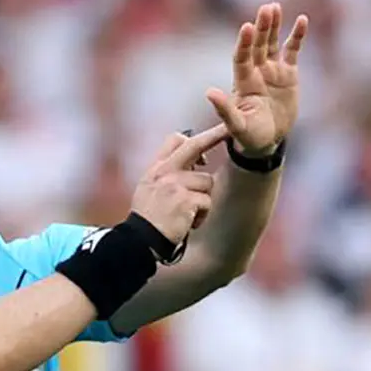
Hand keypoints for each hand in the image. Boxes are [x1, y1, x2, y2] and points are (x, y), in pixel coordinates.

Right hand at [130, 125, 227, 242]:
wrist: (141, 241)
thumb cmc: (149, 219)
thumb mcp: (148, 189)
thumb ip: (166, 174)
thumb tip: (194, 162)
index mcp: (156, 169)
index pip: (174, 140)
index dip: (193, 138)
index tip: (206, 139)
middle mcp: (164, 172)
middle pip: (194, 145)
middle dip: (215, 135)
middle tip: (229, 130)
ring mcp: (174, 185)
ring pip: (207, 181)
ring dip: (203, 200)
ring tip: (188, 214)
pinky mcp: (185, 200)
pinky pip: (206, 201)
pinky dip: (202, 215)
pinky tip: (188, 223)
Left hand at [206, 3, 307, 155]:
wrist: (267, 140)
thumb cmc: (248, 135)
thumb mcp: (236, 125)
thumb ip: (224, 109)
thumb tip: (209, 93)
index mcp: (243, 81)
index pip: (242, 57)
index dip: (245, 43)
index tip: (247, 27)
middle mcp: (256, 71)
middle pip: (258, 45)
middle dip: (262, 27)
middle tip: (266, 8)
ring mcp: (272, 70)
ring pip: (272, 43)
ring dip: (274, 26)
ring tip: (275, 7)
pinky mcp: (288, 74)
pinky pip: (292, 50)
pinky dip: (297, 36)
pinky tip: (302, 20)